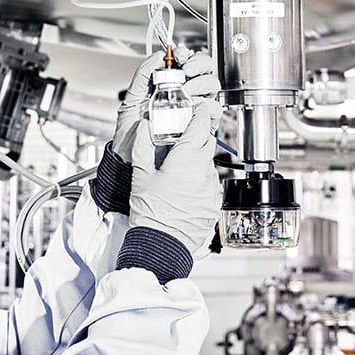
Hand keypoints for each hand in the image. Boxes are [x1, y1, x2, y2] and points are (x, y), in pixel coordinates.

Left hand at [113, 50, 219, 163]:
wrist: (131, 158)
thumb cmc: (131, 133)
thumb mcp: (131, 100)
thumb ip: (142, 77)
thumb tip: (157, 57)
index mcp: (168, 84)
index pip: (185, 61)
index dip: (185, 53)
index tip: (179, 56)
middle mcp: (184, 94)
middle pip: (203, 69)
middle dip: (198, 64)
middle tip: (187, 71)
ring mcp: (194, 108)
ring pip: (211, 85)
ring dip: (202, 83)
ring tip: (187, 91)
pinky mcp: (201, 125)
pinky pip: (215, 110)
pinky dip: (209, 105)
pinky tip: (195, 107)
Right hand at [126, 96, 221, 256]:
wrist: (161, 246)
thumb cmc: (149, 214)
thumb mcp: (140, 176)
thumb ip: (143, 146)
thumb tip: (144, 126)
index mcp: (185, 161)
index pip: (199, 126)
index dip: (200, 113)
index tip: (198, 108)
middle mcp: (203, 173)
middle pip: (207, 142)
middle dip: (198, 136)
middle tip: (184, 137)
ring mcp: (212, 189)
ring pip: (209, 164)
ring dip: (198, 162)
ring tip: (179, 172)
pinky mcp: (214, 204)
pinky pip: (211, 184)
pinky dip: (201, 182)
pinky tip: (185, 190)